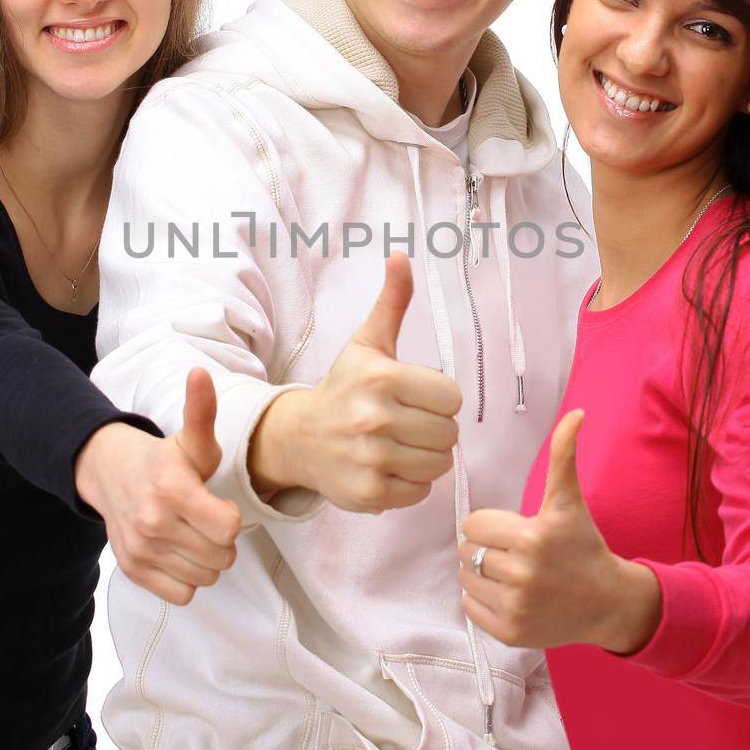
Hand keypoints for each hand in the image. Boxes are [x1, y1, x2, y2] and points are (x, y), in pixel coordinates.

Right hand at [75, 368, 242, 604]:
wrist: (110, 476)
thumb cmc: (164, 460)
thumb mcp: (191, 438)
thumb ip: (202, 410)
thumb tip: (200, 373)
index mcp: (172, 488)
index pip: (228, 529)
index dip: (231, 519)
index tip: (219, 504)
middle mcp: (154, 522)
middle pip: (221, 557)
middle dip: (223, 541)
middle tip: (208, 521)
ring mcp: (142, 549)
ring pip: (205, 578)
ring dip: (207, 560)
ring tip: (194, 535)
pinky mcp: (134, 570)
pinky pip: (182, 594)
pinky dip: (188, 578)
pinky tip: (181, 553)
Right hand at [249, 253, 461, 512]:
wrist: (298, 437)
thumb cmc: (344, 387)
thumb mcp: (368, 343)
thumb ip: (392, 302)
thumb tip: (401, 255)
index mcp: (381, 377)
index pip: (451, 397)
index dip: (437, 398)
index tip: (414, 397)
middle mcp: (374, 418)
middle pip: (449, 434)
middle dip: (433, 429)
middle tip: (406, 423)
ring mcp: (370, 459)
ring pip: (439, 464)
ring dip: (425, 457)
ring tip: (399, 445)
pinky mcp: (368, 493)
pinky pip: (420, 492)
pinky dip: (410, 484)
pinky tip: (387, 467)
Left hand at [458, 409, 661, 651]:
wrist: (607, 602)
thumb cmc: (583, 546)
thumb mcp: (570, 500)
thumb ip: (564, 455)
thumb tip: (576, 413)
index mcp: (532, 536)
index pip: (474, 524)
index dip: (491, 524)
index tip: (514, 531)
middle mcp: (523, 573)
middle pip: (467, 551)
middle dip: (485, 548)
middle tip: (512, 553)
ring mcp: (516, 606)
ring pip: (466, 577)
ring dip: (481, 574)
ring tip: (510, 573)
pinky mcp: (510, 632)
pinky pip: (469, 607)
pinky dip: (481, 600)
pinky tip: (508, 594)